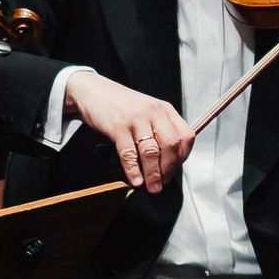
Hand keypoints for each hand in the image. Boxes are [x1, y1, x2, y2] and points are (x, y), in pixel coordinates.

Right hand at [60, 70, 194, 191]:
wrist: (93, 91)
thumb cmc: (121, 106)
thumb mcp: (147, 112)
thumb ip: (159, 132)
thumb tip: (167, 164)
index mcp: (165, 110)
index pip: (185, 137)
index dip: (182, 158)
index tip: (174, 171)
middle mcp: (153, 112)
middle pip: (171, 145)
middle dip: (168, 170)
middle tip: (162, 183)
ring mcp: (135, 118)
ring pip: (151, 151)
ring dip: (153, 174)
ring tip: (151, 187)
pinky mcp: (117, 126)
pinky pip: (129, 152)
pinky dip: (133, 170)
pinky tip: (134, 180)